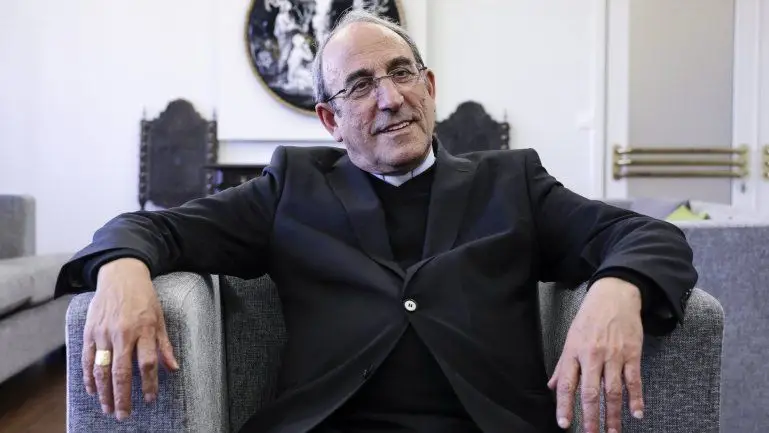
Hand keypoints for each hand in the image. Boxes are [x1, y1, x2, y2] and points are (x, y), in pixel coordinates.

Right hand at [82, 257, 178, 420]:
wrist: (120, 275)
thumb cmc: (144, 298)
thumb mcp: (160, 318)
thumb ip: (164, 345)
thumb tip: (173, 368)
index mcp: (144, 330)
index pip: (147, 363)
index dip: (149, 384)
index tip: (149, 400)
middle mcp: (123, 333)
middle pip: (122, 371)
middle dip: (123, 396)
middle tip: (124, 415)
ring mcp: (104, 333)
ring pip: (102, 369)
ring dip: (104, 392)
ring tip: (108, 408)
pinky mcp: (90, 331)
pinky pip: (87, 359)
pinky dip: (88, 377)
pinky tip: (93, 390)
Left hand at [547, 277, 644, 432]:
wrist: (615, 295)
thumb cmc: (590, 317)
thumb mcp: (570, 338)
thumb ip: (562, 365)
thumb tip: (551, 386)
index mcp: (574, 353)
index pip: (566, 384)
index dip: (564, 405)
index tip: (564, 424)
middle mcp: (592, 356)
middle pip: (590, 392)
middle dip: (590, 417)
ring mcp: (613, 356)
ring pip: (613, 391)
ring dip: (613, 415)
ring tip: (612, 432)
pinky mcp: (632, 354)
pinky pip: (634, 380)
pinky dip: (636, 398)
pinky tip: (636, 413)